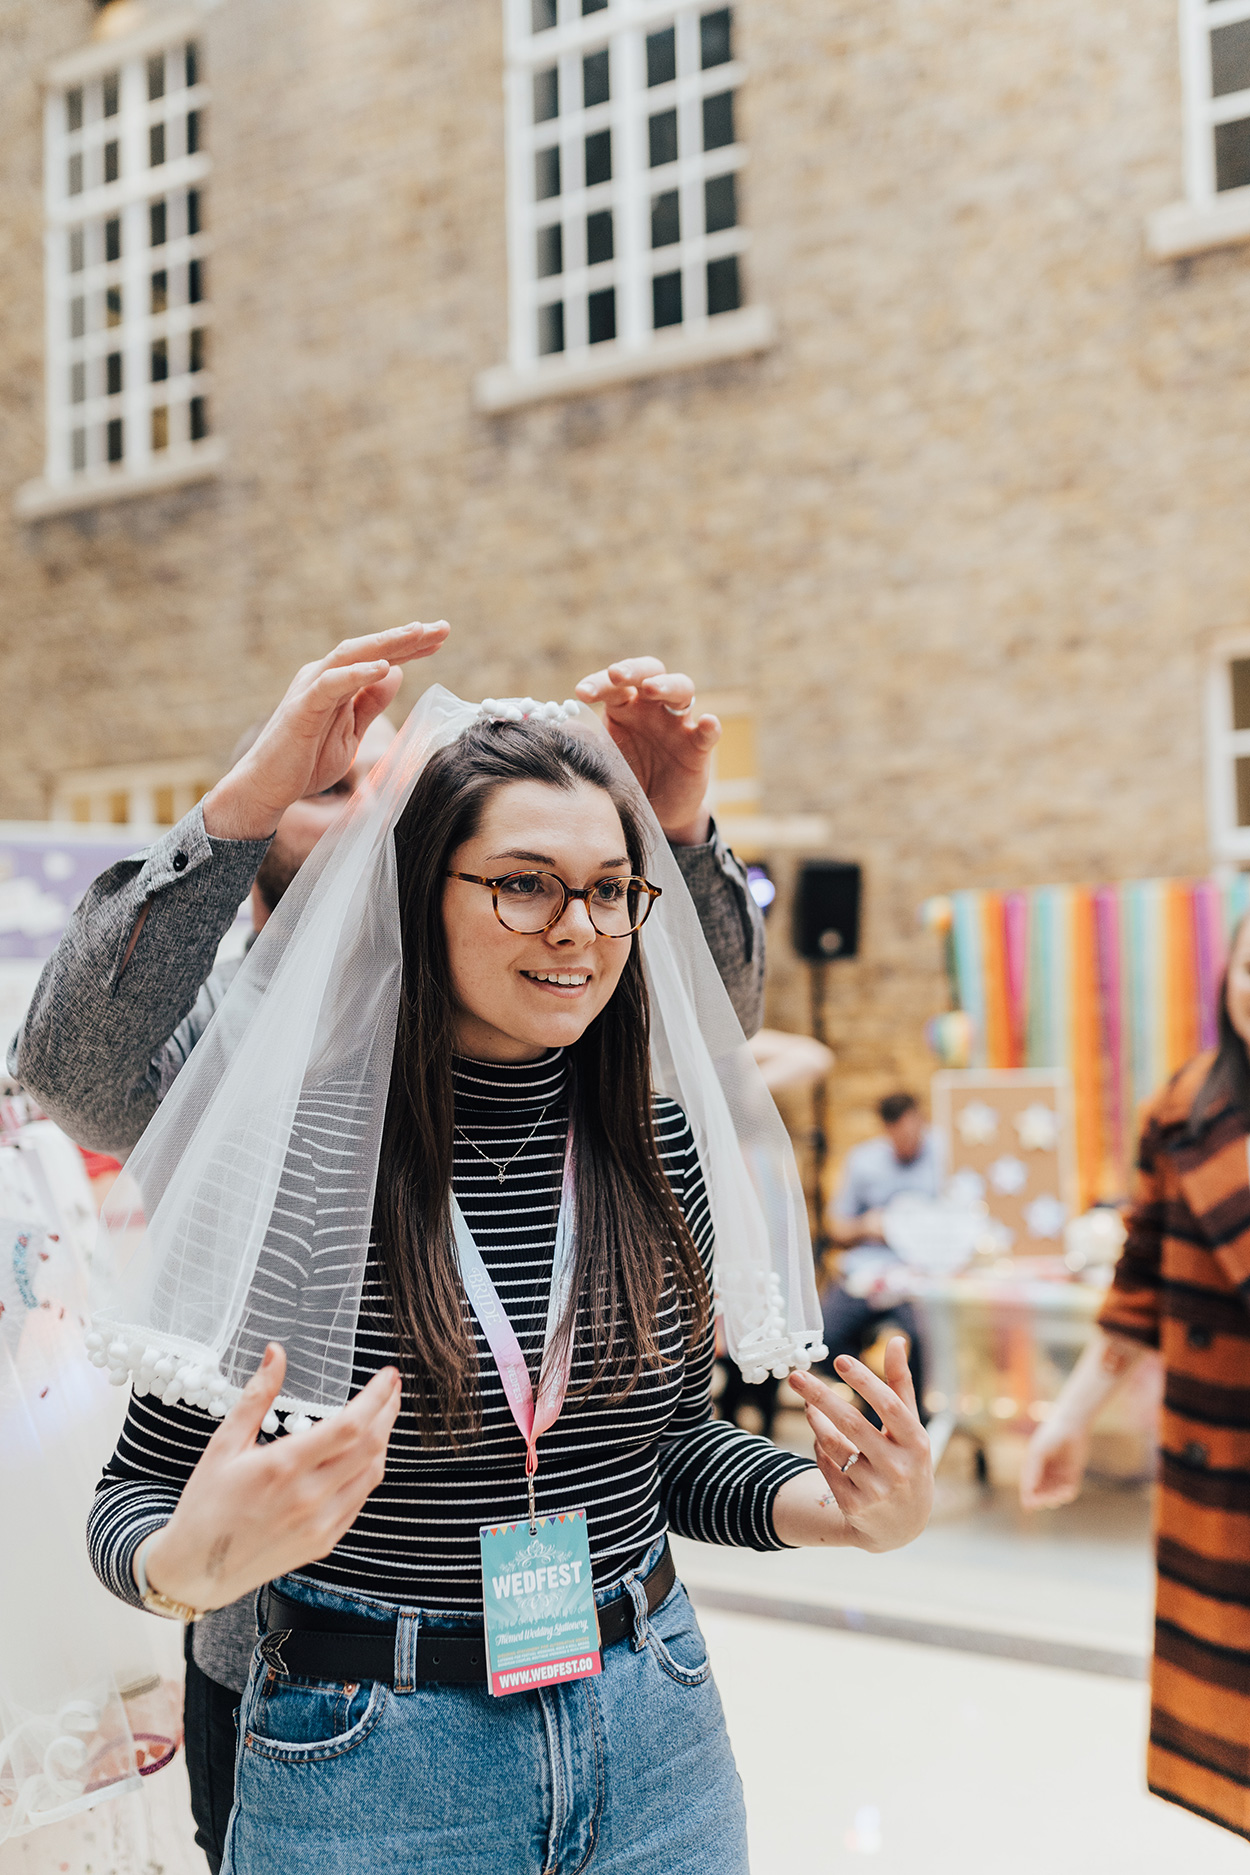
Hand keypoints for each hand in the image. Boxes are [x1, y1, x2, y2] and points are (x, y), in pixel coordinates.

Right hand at [140, 1344, 401, 1611]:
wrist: (197, 1571)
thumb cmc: (205, 1505)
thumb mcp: (223, 1445)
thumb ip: (256, 1396)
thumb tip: (276, 1353)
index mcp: (283, 1467)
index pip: (350, 1424)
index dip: (377, 1396)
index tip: (387, 1376)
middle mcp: (309, 1497)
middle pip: (371, 1446)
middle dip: (388, 1411)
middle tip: (391, 1389)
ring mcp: (320, 1524)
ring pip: (372, 1474)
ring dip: (383, 1441)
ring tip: (382, 1417)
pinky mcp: (324, 1542)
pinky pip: (360, 1500)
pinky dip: (369, 1472)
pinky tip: (363, 1456)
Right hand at [202, 622, 448, 840]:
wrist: (267, 787)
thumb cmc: (307, 761)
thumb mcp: (351, 733)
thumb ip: (370, 704)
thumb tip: (397, 673)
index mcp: (337, 682)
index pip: (379, 657)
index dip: (410, 647)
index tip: (441, 637)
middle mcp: (323, 676)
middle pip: (370, 648)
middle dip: (407, 637)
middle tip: (443, 627)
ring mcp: (310, 688)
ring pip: (351, 655)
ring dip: (386, 644)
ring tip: (417, 634)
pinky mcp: (301, 707)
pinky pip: (331, 684)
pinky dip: (357, 673)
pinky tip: (384, 667)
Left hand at [575, 656, 719, 843]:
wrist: (655, 814)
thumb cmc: (625, 778)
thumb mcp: (602, 761)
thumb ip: (584, 743)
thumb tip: (553, 731)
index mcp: (625, 706)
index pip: (614, 685)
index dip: (598, 684)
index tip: (581, 693)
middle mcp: (653, 707)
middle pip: (649, 672)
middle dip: (633, 670)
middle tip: (616, 674)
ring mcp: (678, 724)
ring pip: (681, 690)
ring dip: (667, 685)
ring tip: (652, 689)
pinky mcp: (698, 747)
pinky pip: (707, 731)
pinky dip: (709, 725)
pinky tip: (706, 722)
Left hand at [776, 1340, 932, 1551]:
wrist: (901, 1527)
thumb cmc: (907, 1462)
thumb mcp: (911, 1427)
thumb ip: (900, 1384)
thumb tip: (895, 1340)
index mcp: (917, 1442)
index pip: (890, 1405)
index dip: (865, 1381)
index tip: (840, 1360)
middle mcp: (899, 1467)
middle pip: (853, 1424)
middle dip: (821, 1396)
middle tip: (796, 1375)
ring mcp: (875, 1489)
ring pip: (833, 1445)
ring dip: (815, 1420)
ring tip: (806, 1404)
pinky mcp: (853, 1505)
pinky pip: (826, 1465)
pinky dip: (819, 1446)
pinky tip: (821, 1437)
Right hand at [1020, 1414, 1090, 1509]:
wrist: (1071, 1424)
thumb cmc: (1050, 1435)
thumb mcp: (1037, 1452)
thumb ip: (1032, 1471)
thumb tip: (1028, 1491)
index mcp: (1032, 1467)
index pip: (1028, 1488)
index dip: (1028, 1498)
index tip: (1030, 1506)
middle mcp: (1044, 1472)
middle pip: (1041, 1494)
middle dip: (1043, 1499)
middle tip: (1048, 1500)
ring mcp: (1058, 1474)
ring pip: (1055, 1495)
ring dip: (1056, 1498)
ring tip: (1061, 1493)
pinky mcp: (1073, 1474)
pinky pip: (1070, 1490)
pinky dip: (1067, 1494)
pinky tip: (1067, 1490)